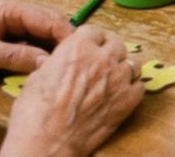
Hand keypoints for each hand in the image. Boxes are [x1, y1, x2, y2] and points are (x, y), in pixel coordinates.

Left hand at [0, 0, 72, 80]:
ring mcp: (5, 22)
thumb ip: (16, 57)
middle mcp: (11, 10)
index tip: (83, 56)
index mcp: (10, 7)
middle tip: (78, 64)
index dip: (69, 38)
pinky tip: (40, 67)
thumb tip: (48, 64)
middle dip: (64, 43)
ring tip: (63, 68)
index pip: (51, 20)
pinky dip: (36, 53)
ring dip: (50, 49)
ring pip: (38, 34)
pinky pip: (26, 42)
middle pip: (49, 25)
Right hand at [3, 24, 140, 156]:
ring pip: (132, 63)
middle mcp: (102, 59)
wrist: (47, 142)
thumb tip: (55, 63)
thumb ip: (55, 64)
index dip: (91, 39)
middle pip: (116, 44)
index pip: (94, 31)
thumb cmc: (35, 113)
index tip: (89, 46)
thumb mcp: (37, 77)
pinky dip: (132, 89)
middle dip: (109, 52)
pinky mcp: (127, 101)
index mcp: (78, 48)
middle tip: (101, 63)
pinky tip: (120, 95)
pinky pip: (139, 86)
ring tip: (112, 78)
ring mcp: (118, 79)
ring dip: (123, 68)